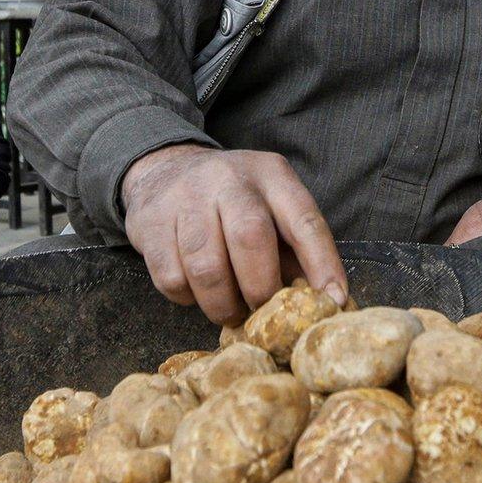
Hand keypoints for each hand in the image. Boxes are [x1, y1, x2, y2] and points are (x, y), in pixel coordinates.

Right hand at [120, 144, 346, 325]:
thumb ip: (294, 249)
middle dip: (260, 287)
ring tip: (229, 310)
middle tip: (261, 312)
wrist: (164, 169)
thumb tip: (325, 302)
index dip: (322, 263)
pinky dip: (187, 298)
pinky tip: (195, 290)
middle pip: (250, 237)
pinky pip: (171, 278)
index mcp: (270, 175)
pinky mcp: (149, 222)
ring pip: (205, 266)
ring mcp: (184, 197)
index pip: (303, 219)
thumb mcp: (270, 206)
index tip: (332, 301)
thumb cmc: (231, 203)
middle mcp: (228, 179)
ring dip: (221, 303)